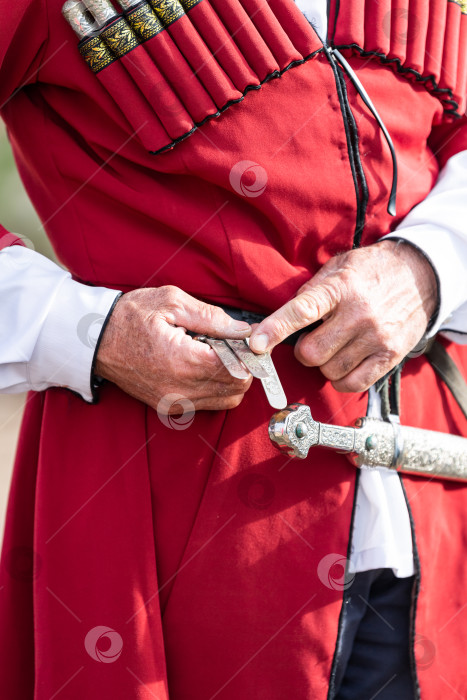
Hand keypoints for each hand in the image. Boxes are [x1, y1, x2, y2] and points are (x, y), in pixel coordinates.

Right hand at [95, 286, 252, 411]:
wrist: (93, 340)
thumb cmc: (130, 316)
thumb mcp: (171, 303)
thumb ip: (211, 317)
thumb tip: (243, 329)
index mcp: (183, 361)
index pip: (236, 368)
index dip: (247, 353)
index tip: (246, 338)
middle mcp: (180, 389)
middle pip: (236, 387)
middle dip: (243, 366)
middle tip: (234, 345)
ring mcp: (174, 402)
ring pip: (227, 400)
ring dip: (232, 379)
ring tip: (219, 354)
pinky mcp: (169, 406)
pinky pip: (208, 404)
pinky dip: (217, 388)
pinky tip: (205, 366)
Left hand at [249, 240, 437, 391]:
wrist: (421, 275)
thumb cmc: (372, 271)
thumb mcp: (339, 266)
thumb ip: (312, 290)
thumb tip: (283, 315)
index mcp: (341, 287)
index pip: (302, 310)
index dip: (275, 328)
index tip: (256, 343)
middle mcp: (359, 314)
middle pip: (311, 352)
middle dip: (303, 350)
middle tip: (312, 339)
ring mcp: (376, 338)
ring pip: (329, 370)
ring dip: (323, 364)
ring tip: (335, 346)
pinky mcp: (390, 356)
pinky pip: (352, 383)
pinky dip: (340, 378)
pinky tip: (344, 363)